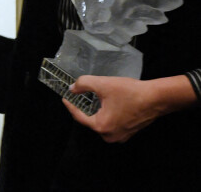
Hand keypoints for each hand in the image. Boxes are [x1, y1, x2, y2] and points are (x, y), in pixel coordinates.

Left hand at [62, 74, 196, 142]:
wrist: (155, 98)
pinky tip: (105, 104)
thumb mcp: (102, 84)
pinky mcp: (128, 133)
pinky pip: (111, 124)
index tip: (64, 98)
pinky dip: (106, 114)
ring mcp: (120, 137)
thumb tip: (72, 88)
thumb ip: (83, 84)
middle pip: (90, 120)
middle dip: (83, 108)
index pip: (79, 116)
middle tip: (78, 96)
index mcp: (101, 126)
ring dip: (95, 111)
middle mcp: (109, 136)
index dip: (70, 106)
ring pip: (101, 122)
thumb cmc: (128, 92)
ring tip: (90, 99)